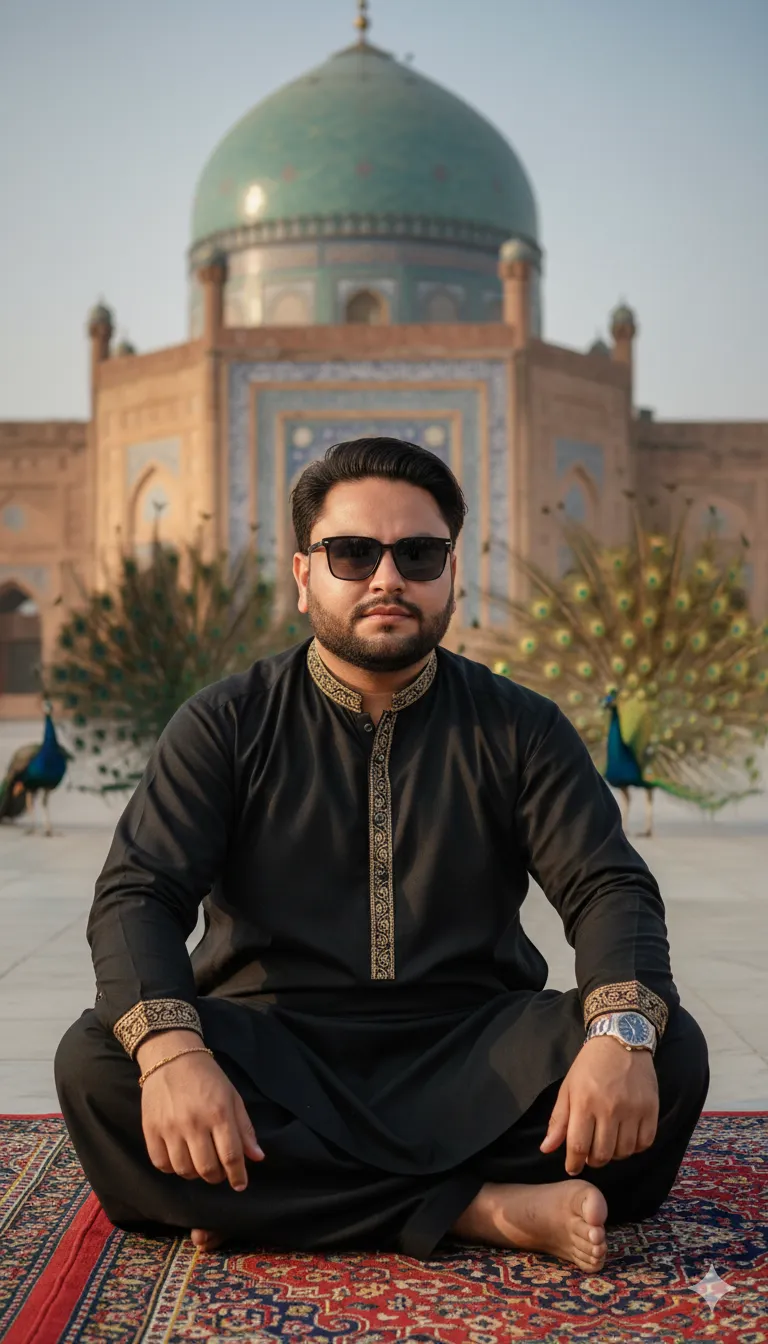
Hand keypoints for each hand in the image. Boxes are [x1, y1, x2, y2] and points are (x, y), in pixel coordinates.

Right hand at [139, 1041, 263, 1191]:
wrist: (172, 1058)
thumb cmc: (207, 1077)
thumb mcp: (232, 1097)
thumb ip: (244, 1129)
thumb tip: (257, 1158)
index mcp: (219, 1113)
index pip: (231, 1156)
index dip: (238, 1176)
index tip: (240, 1185)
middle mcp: (194, 1123)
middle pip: (207, 1168)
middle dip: (217, 1176)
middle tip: (219, 1171)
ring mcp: (170, 1128)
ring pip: (184, 1170)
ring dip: (196, 1173)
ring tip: (200, 1163)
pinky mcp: (150, 1130)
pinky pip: (161, 1164)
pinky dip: (173, 1168)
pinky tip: (180, 1158)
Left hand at [539, 1036, 658, 1175]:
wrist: (621, 1040)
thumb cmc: (590, 1065)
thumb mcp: (568, 1087)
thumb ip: (559, 1120)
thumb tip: (546, 1149)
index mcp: (585, 1102)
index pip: (578, 1146)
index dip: (574, 1163)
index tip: (572, 1167)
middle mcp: (610, 1109)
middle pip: (602, 1154)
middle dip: (593, 1160)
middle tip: (590, 1154)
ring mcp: (633, 1110)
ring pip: (624, 1152)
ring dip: (614, 1155)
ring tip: (608, 1144)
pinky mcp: (650, 1109)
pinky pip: (645, 1143)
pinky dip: (635, 1147)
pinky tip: (626, 1138)